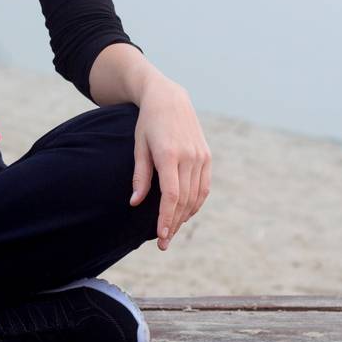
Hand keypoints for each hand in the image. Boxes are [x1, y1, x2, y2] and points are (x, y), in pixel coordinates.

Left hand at [129, 76, 211, 251]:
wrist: (169, 98)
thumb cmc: (148, 123)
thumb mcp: (139, 146)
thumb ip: (140, 175)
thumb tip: (135, 202)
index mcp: (169, 154)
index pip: (171, 195)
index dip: (166, 218)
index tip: (160, 236)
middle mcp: (189, 157)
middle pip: (184, 200)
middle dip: (173, 224)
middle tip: (163, 243)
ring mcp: (201, 157)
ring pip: (196, 196)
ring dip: (184, 217)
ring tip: (171, 231)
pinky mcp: (207, 156)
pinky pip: (203, 187)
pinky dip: (195, 203)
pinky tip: (184, 213)